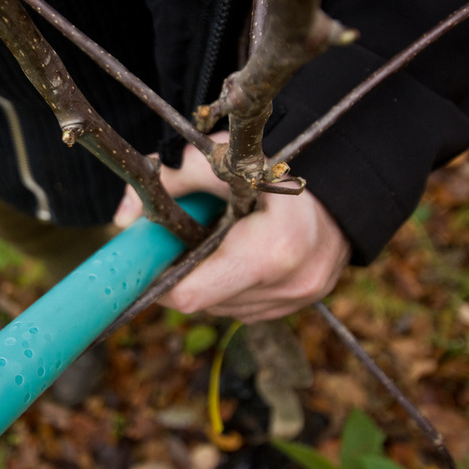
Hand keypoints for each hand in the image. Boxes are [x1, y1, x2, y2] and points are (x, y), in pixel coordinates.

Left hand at [112, 132, 350, 322]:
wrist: (344, 180)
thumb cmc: (279, 164)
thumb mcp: (224, 161)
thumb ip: (174, 181)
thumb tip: (124, 219)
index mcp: (271, 252)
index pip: (193, 294)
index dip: (161, 280)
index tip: (148, 259)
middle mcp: (290, 285)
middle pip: (206, 303)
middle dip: (185, 277)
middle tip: (179, 244)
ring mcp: (300, 298)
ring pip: (225, 308)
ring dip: (210, 281)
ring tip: (215, 241)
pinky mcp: (303, 301)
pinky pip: (248, 305)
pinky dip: (232, 283)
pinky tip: (237, 252)